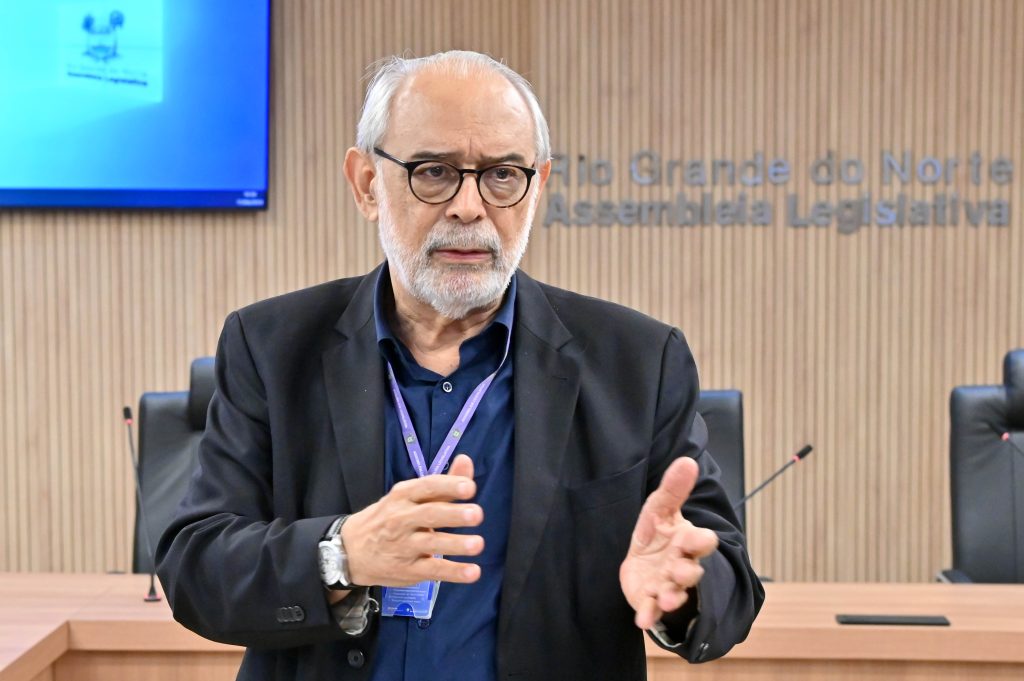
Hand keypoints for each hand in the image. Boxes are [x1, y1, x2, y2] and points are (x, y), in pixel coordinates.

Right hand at [340, 454, 483, 586]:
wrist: (350, 550)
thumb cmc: (388, 518)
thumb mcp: (409, 496)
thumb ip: (443, 483)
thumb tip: (466, 461)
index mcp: (403, 495)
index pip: (427, 487)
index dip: (448, 486)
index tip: (469, 488)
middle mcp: (401, 519)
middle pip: (429, 515)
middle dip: (453, 514)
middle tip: (477, 514)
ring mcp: (403, 546)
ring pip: (431, 544)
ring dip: (455, 544)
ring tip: (477, 544)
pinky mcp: (407, 570)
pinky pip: (432, 571)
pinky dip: (453, 572)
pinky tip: (473, 572)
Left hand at [619, 457, 718, 629]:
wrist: (646, 564)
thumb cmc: (659, 535)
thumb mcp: (661, 509)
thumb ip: (673, 489)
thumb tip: (688, 460)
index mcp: (687, 542)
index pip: (702, 542)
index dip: (701, 540)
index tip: (699, 539)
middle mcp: (682, 566)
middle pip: (692, 571)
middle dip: (688, 573)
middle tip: (682, 572)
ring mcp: (667, 585)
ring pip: (675, 593)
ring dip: (672, 596)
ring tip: (666, 598)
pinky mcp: (650, 600)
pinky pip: (652, 610)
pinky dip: (649, 615)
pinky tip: (642, 620)